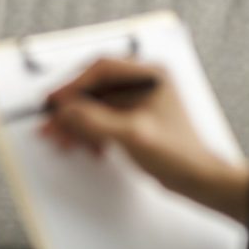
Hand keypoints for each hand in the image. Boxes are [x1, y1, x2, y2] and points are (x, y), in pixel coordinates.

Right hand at [40, 58, 248, 225]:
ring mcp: (137, 100)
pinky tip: (89, 149)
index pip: (102, 69)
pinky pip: (102, 118)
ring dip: (78, 124)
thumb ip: (96, 120)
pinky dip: (91, 133)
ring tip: (64, 142)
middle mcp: (142, 82)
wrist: (196, 179)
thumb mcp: (132, 135)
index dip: (74, 84)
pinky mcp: (133, 117)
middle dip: (72, 108)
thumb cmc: (177, 154)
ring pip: (95, 105)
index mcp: (149, 75)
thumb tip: (66, 109)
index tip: (55, 101)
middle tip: (51, 125)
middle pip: (95, 87)